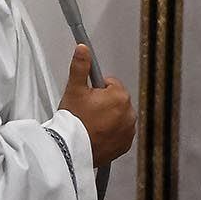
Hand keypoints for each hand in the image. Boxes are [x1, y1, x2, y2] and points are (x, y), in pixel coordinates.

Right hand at [59, 45, 135, 167]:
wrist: (71, 151)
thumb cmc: (73, 122)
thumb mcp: (74, 90)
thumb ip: (80, 66)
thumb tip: (83, 48)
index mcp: (120, 96)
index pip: (110, 84)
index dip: (96, 90)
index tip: (88, 98)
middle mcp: (129, 113)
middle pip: (115, 100)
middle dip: (103, 104)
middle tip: (87, 112)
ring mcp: (128, 130)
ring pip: (118, 116)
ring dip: (108, 118)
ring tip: (91, 124)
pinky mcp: (125, 144)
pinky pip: (120, 133)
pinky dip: (112, 133)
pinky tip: (97, 134)